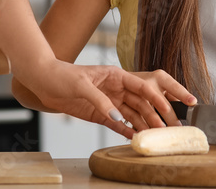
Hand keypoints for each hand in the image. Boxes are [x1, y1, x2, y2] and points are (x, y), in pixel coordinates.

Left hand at [27, 62, 195, 136]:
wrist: (44, 82)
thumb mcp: (81, 85)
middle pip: (142, 103)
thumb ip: (99, 100)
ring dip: (145, 125)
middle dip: (156, 115)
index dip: (158, 97)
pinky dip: (128, 131)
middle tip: (170, 128)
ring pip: (133, 115)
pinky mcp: (100, 114)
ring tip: (157, 137)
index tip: (171, 108)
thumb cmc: (62, 75)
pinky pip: (118, 124)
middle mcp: (116, 89)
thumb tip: (116, 116)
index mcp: (116, 75)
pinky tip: (138, 138)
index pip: (143, 87)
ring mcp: (109, 102)